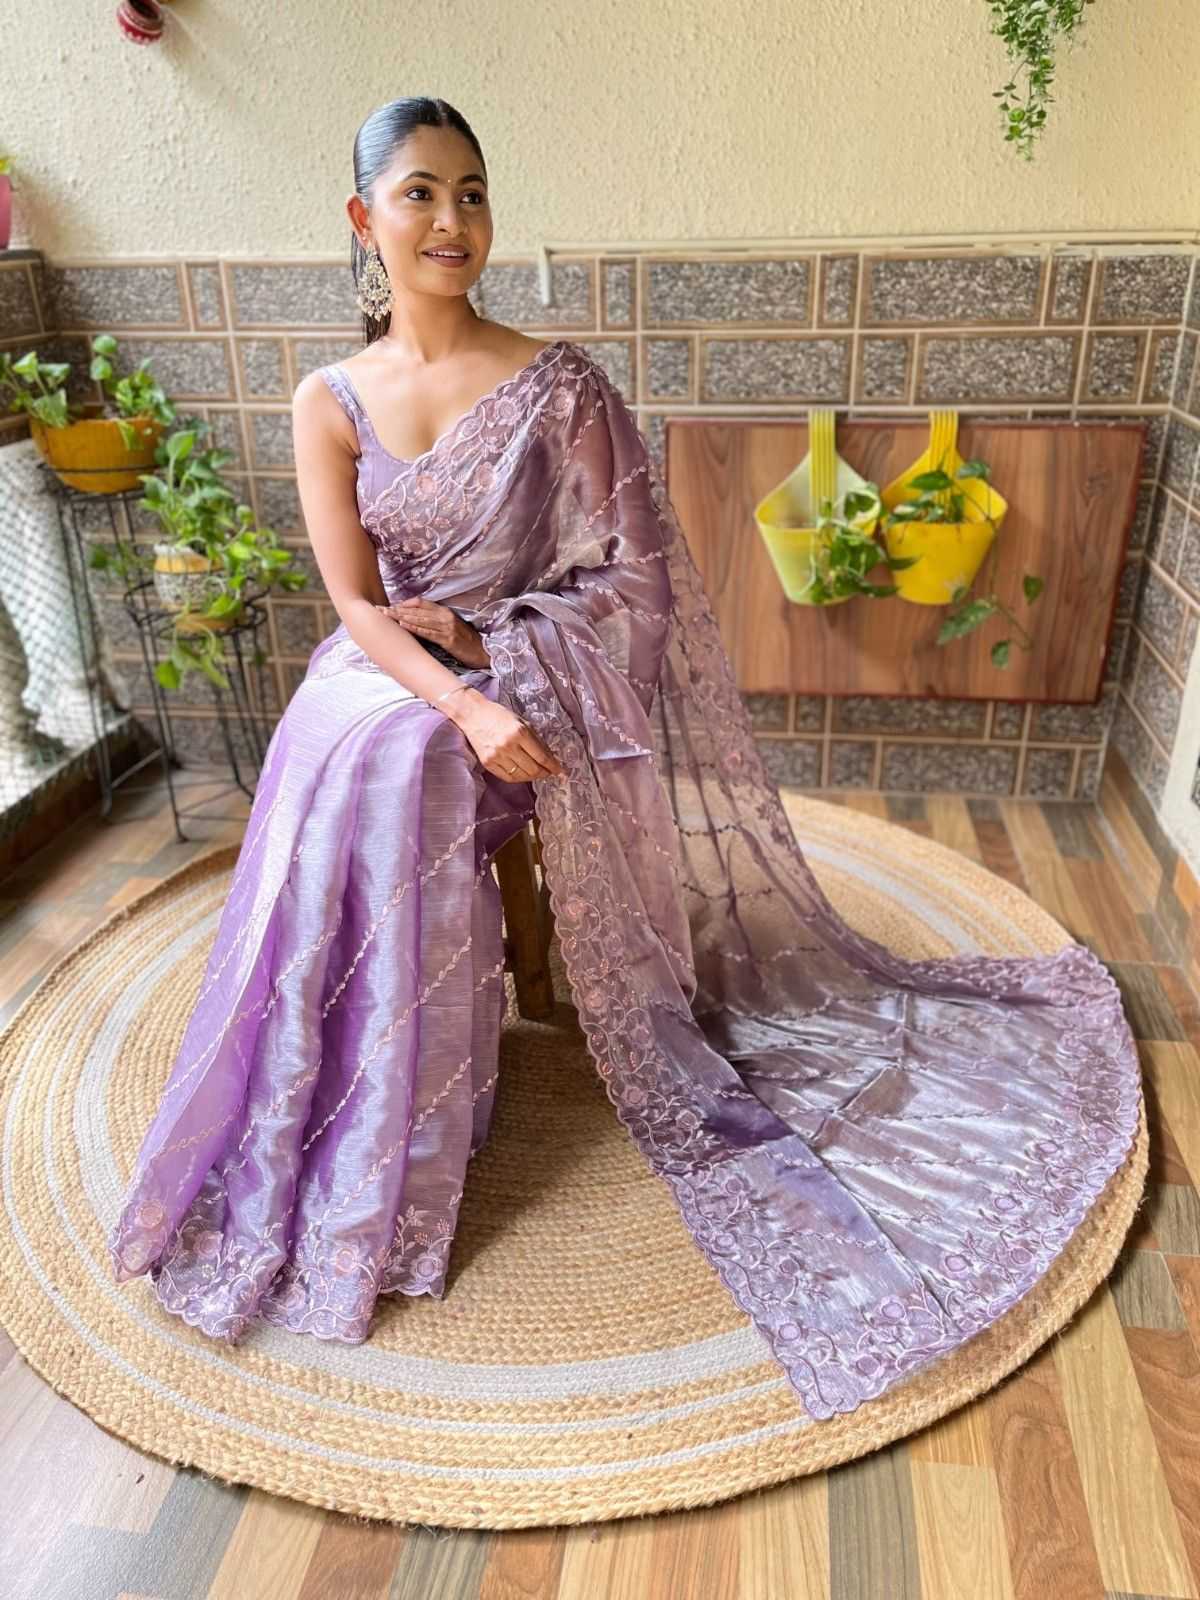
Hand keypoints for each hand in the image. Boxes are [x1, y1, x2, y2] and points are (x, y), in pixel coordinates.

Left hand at [375, 597, 488, 668]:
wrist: (483, 652)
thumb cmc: (465, 641)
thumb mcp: (450, 627)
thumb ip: (435, 621)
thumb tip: (415, 620)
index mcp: (445, 611)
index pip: (421, 602)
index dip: (404, 604)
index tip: (390, 606)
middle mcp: (445, 616)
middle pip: (417, 610)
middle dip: (398, 609)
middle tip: (381, 609)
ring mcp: (447, 628)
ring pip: (420, 619)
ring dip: (402, 616)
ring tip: (387, 615)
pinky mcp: (448, 640)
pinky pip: (429, 632)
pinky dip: (415, 628)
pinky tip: (403, 625)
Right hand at [451, 695, 566, 783]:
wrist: (473, 715)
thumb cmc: (499, 716)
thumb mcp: (522, 722)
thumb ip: (536, 740)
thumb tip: (550, 758)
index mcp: (520, 733)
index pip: (542, 757)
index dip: (554, 767)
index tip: (561, 773)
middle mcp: (508, 746)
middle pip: (533, 769)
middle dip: (544, 773)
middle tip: (549, 772)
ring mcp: (497, 756)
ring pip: (521, 776)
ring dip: (532, 777)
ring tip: (536, 773)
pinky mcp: (487, 763)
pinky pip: (507, 777)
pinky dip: (518, 778)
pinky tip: (523, 774)